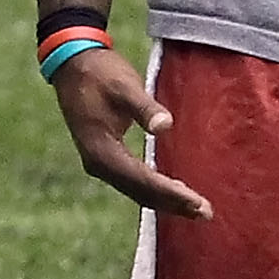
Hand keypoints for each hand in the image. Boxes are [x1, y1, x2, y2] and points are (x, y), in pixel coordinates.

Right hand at [50, 49, 211, 217]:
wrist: (73, 65)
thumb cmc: (100, 73)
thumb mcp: (124, 86)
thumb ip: (144, 108)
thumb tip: (166, 126)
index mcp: (101, 150)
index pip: (142, 179)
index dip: (171, 193)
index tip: (197, 202)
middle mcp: (98, 163)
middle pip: (139, 192)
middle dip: (172, 203)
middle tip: (205, 213)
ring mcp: (99, 162)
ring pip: (135, 190)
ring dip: (165, 200)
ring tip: (195, 209)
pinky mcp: (105, 157)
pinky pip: (131, 181)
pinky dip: (153, 189)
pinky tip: (172, 191)